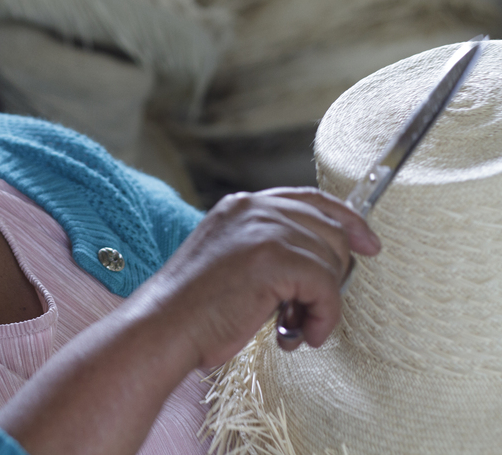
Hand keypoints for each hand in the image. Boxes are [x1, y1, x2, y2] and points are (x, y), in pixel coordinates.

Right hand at [155, 187, 379, 367]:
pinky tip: (301, 336)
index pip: (310, 199)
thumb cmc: (194, 308)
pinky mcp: (274, 259)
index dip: (346, 220)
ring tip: (298, 327)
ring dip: (323, 303)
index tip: (369, 244)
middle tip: (308, 310)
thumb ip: (266, 246)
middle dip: (332, 274)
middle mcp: (255, 208)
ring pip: (332, 260)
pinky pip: (326, 287)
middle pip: (330, 230)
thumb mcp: (230, 259)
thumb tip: (318, 258)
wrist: (165, 326)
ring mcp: (264, 230)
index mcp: (243, 205)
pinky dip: (323, 317)